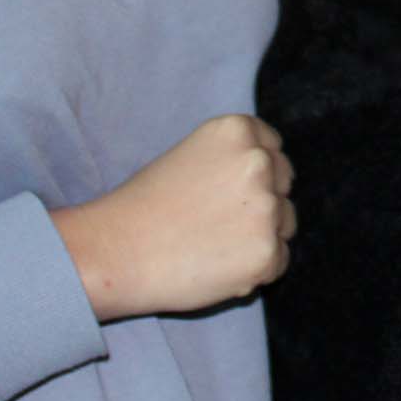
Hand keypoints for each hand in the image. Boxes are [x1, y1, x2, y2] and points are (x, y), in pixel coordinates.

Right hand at [50, 113, 296, 320]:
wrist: (115, 252)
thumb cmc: (145, 205)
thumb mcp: (190, 155)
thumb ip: (232, 158)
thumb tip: (270, 174)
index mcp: (238, 131)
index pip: (273, 148)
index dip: (254, 172)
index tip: (229, 191)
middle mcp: (259, 163)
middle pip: (284, 184)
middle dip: (262, 201)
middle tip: (219, 221)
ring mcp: (266, 208)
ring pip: (285, 223)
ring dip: (262, 236)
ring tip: (214, 245)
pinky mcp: (267, 252)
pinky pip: (279, 262)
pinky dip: (256, 269)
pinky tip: (218, 266)